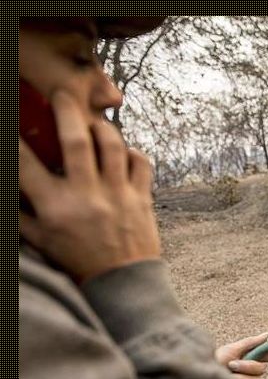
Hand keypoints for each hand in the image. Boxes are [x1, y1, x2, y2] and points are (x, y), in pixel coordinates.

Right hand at [19, 90, 160, 283]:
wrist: (123, 284)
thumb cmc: (79, 260)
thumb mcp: (43, 240)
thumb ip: (22, 213)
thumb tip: (13, 192)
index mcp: (56, 207)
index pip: (25, 164)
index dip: (15, 141)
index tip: (15, 125)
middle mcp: (87, 196)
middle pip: (76, 141)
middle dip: (66, 111)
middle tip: (61, 94)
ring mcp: (118, 195)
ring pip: (112, 146)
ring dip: (103, 127)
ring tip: (94, 122)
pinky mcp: (143, 198)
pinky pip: (142, 162)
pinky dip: (134, 151)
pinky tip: (124, 151)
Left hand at [215, 333, 267, 378]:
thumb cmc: (213, 361)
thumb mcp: (231, 349)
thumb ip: (250, 342)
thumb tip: (267, 334)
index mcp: (249, 357)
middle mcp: (250, 371)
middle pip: (261, 370)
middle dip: (247, 366)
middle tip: (231, 365)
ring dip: (238, 377)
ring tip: (225, 375)